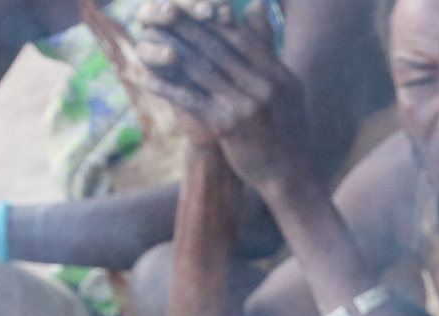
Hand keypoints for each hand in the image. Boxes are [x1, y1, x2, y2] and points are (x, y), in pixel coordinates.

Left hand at [134, 0, 315, 195]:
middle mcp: (263, 87)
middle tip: (159, 11)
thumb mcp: (286, 88)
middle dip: (186, 27)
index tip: (188, 6)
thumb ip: (267, 50)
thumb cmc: (287, 131)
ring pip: (201, 69)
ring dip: (170, 51)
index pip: (241, 37)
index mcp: (277, 75)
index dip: (212, 19)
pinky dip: (168, 89)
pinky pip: (191, 100)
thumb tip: (257, 6)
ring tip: (148, 39)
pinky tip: (147, 80)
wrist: (291, 176)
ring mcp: (245, 106)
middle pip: (217, 48)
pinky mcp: (227, 126)